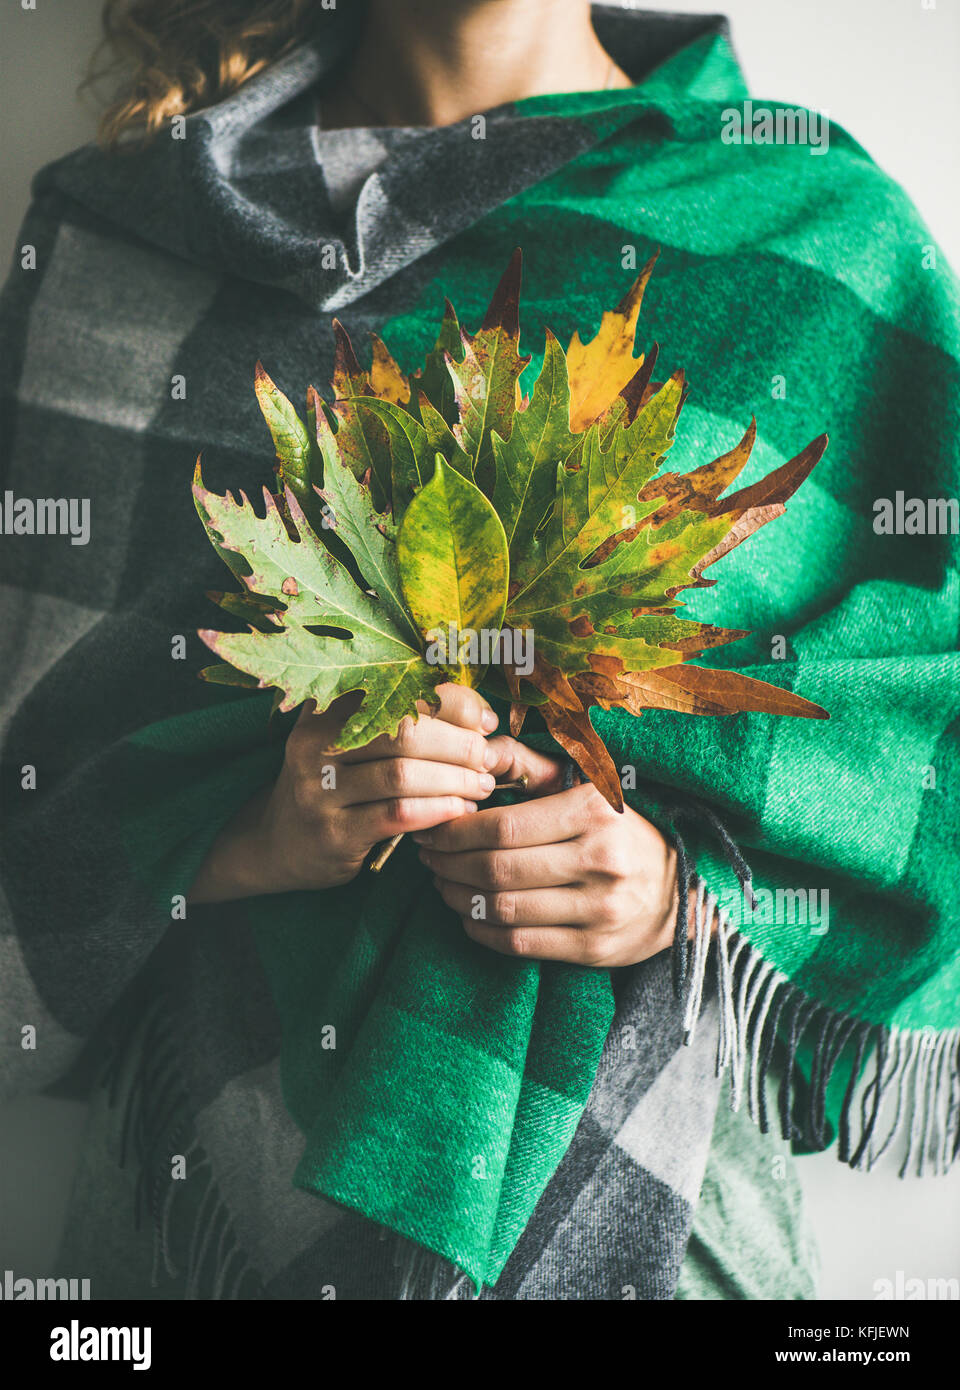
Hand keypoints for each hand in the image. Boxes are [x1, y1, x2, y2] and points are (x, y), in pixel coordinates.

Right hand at [187, 683, 499, 901]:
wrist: (279, 842)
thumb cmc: (335, 783)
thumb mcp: (351, 741)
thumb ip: (401, 719)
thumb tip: (479, 713)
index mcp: (326, 709)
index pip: (401, 690)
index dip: (453, 702)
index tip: (484, 720)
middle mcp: (315, 744)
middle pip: (404, 733)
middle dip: (459, 744)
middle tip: (489, 758)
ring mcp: (319, 790)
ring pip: (403, 776)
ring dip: (454, 780)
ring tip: (481, 786)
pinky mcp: (332, 833)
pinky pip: (397, 816)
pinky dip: (437, 811)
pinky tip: (460, 811)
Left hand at [413, 737, 686, 966]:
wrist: (684, 889)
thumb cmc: (619, 829)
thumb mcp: (584, 786)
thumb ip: (528, 765)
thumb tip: (476, 751)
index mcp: (594, 813)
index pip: (502, 827)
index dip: (455, 831)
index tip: (432, 828)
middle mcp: (600, 862)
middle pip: (497, 869)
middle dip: (448, 864)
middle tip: (428, 856)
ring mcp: (599, 910)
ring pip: (503, 909)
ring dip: (459, 897)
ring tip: (443, 883)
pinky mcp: (595, 949)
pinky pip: (520, 944)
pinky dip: (482, 931)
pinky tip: (469, 915)